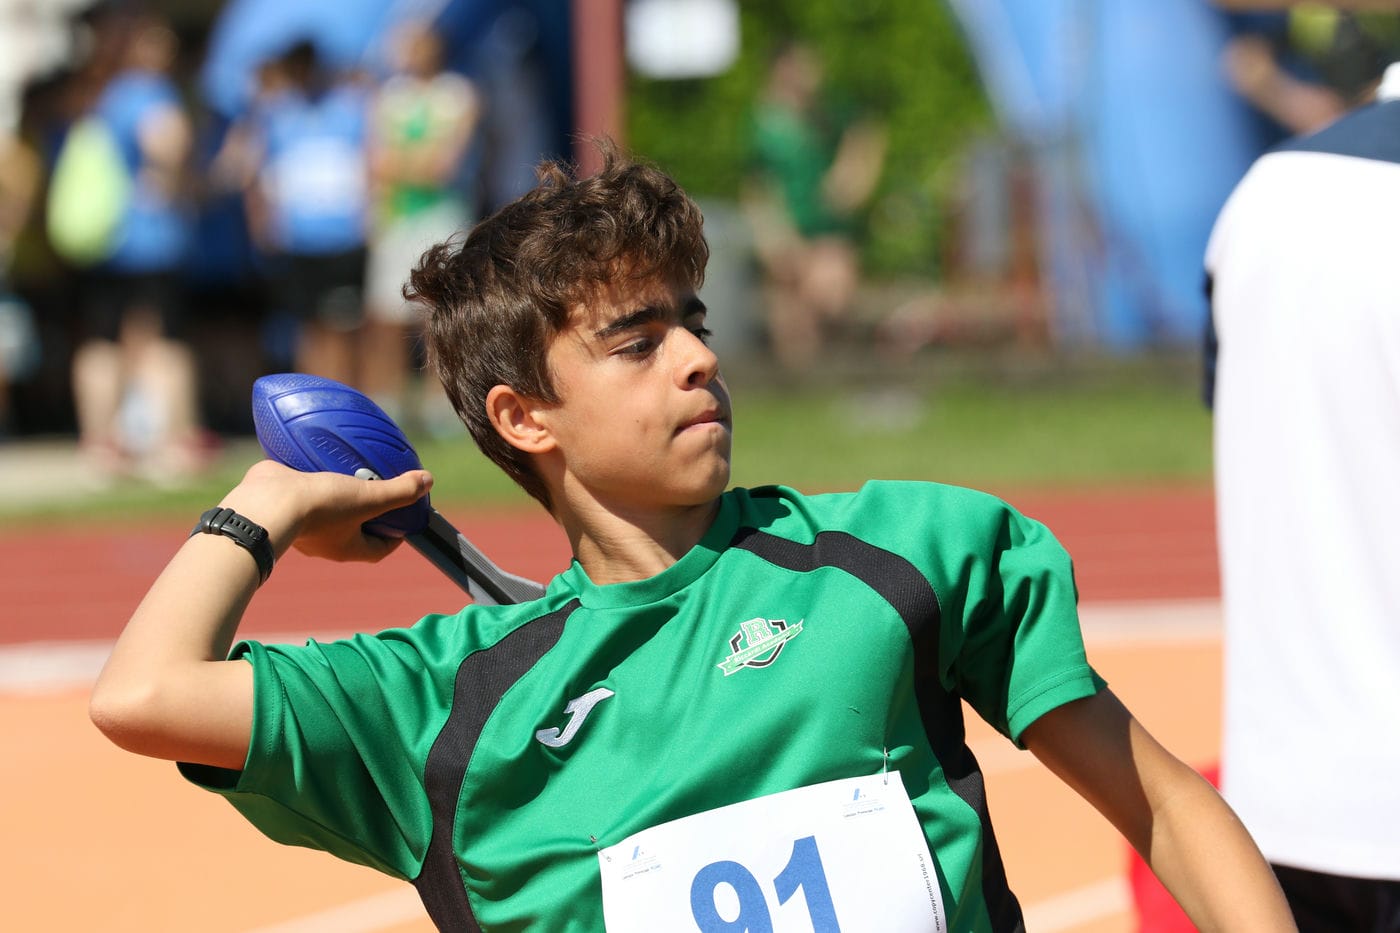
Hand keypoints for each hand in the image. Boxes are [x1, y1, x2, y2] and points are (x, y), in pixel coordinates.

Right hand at [218, 460, 433, 562]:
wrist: (266, 503)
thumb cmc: (321, 508)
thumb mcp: (368, 499)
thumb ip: (398, 492)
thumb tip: (428, 482)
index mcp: (347, 546)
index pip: (380, 547)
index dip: (397, 533)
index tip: (406, 514)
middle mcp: (325, 539)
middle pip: (356, 526)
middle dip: (370, 508)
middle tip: (382, 483)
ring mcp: (303, 522)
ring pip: (330, 507)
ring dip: (342, 489)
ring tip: (355, 466)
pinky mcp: (287, 501)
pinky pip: (306, 490)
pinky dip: (316, 475)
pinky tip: (323, 456)